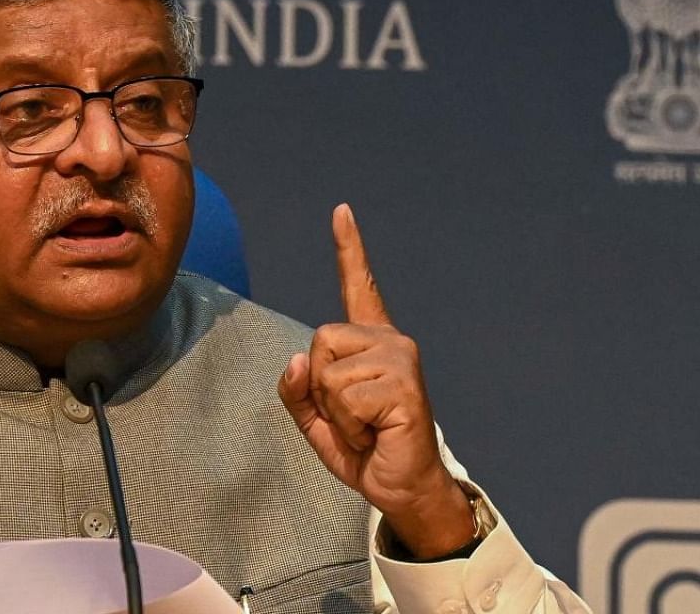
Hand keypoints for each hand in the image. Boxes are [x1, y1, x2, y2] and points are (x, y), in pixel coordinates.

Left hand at [278, 204, 473, 557]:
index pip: (357, 286)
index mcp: (369, 343)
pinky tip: (377, 434)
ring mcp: (400, 359)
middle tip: (353, 417)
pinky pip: (345, 398)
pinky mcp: (404, 384)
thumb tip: (298, 359)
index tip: (341, 212)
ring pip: (328, 372)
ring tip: (367, 427)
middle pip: (319, 341)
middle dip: (320, 388)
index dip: (349, 248)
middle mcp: (390, 341)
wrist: (400, 487)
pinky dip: (349, 426)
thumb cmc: (365, 449)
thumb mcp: (316, 419)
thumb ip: (296, 389)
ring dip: (336, 413)